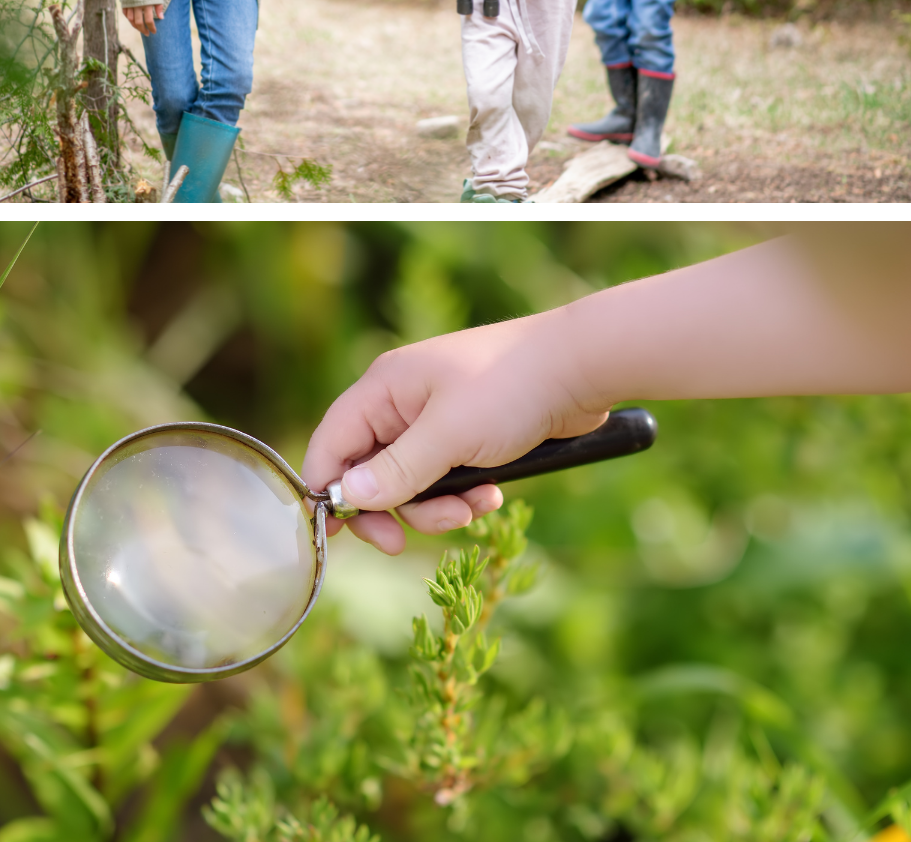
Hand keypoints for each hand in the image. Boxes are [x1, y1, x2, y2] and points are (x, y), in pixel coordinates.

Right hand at [124, 4, 161, 35]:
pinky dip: (128, 18)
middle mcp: (137, 6)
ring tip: (140, 29)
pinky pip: (125, 13)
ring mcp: (130, 4)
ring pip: (130, 19)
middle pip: (138, 22)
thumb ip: (159, 7)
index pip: (149, 20)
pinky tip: (133, 21)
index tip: (154, 32)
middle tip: (147, 34)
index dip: (152, 28)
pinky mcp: (125, 2)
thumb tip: (161, 18)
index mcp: (147, 4)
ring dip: (135, 26)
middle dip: (143, 30)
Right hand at [300, 310, 609, 554]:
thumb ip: (396, 470)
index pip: (331, 445)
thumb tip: (346, 496)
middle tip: (402, 543)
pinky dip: (462, 496)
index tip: (337, 534)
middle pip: (367, 471)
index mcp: (382, 390)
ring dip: (436, 507)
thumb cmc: (510, 389)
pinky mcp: (465, 437)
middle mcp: (399, 405)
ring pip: (409, 483)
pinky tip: (493, 496)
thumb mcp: (450, 435)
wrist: (582, 368)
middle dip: (391, 508)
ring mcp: (433, 422)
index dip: (328, 489)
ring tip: (473, 508)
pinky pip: (444, 480)